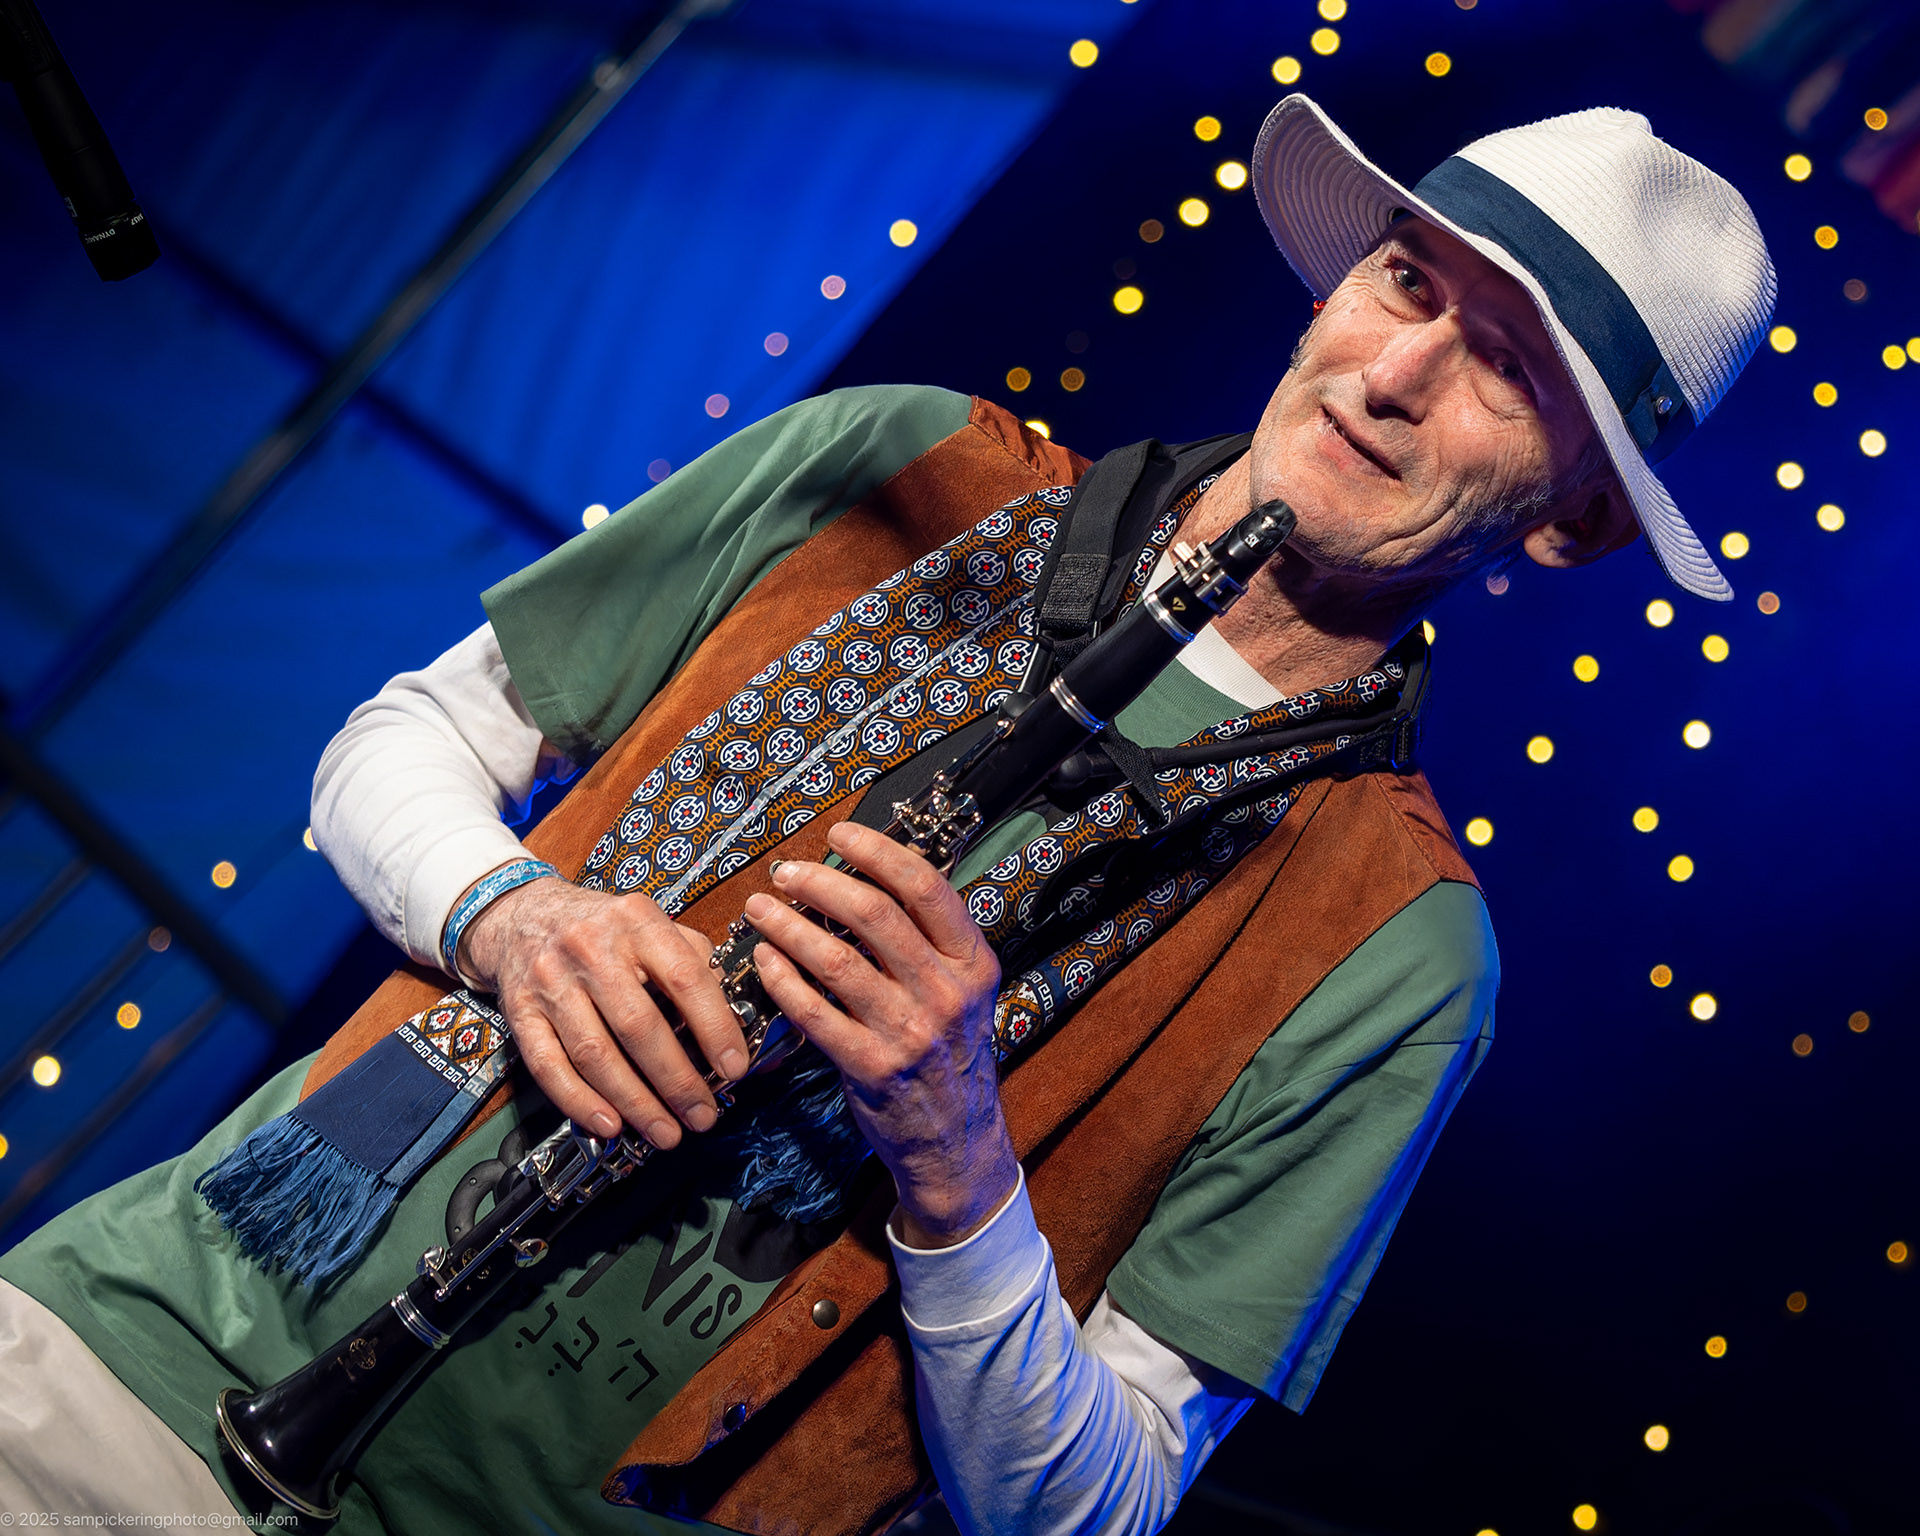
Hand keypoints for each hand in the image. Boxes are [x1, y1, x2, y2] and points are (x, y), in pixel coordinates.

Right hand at [458, 875, 746, 1149]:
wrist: (521, 916)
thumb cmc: (600, 927)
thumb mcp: (650, 922)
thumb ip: (692, 959)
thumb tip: (729, 1015)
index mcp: (636, 922)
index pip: (685, 979)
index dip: (714, 1028)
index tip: (733, 1067)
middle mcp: (591, 949)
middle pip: (639, 1026)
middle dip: (677, 1080)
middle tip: (702, 1115)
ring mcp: (550, 981)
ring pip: (595, 1053)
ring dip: (635, 1102)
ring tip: (665, 1131)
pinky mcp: (519, 1012)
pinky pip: (549, 1066)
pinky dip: (580, 1102)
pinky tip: (610, 1125)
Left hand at [743, 821, 1016, 1247]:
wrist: (954, 1140)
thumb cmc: (946, 1052)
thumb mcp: (959, 991)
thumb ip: (925, 942)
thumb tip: (867, 878)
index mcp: (972, 962)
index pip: (924, 888)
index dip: (878, 852)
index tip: (840, 835)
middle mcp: (946, 993)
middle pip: (875, 916)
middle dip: (821, 884)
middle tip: (785, 874)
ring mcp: (910, 1032)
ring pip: (837, 961)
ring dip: (789, 928)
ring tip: (760, 910)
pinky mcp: (873, 1067)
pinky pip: (816, 1013)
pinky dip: (783, 982)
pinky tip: (763, 962)